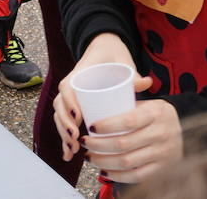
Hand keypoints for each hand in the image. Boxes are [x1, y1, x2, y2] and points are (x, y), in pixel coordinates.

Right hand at [53, 33, 152, 161]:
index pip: (67, 87)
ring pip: (60, 117)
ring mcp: (70, 98)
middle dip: (65, 124)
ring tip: (73, 150)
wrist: (105, 51)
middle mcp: (71, 86)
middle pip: (60, 106)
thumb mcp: (122, 62)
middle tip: (76, 138)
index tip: (77, 116)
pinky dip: (65, 140)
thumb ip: (132, 74)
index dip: (69, 101)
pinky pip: (64, 124)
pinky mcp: (73, 108)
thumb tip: (147, 82)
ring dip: (63, 134)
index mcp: (79, 73)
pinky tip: (68, 155)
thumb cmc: (113, 57)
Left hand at [82, 99, 182, 182]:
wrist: (185, 131)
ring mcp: (162, 153)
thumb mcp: (149, 102)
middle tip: (85, 142)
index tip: (91, 127)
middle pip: (123, 144)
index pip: (127, 121)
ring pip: (127, 162)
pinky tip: (104, 171)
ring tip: (90, 157)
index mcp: (156, 113)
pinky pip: (136, 176)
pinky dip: (117, 176)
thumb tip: (98, 93)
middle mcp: (161, 134)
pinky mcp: (161, 168)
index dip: (106, 126)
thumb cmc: (158, 115)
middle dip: (98, 145)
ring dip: (103, 161)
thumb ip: (128, 96)